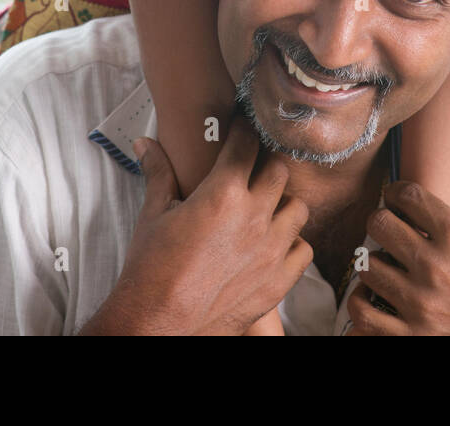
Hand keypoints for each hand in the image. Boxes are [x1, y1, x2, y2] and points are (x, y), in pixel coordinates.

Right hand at [83, 115, 311, 334]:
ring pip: (298, 208)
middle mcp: (254, 217)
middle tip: (252, 169)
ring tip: (264, 208)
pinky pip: (302, 249)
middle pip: (279, 170)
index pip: (246, 143)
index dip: (244, 129)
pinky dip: (292, 243)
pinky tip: (273, 244)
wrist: (157, 323)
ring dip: (282, 203)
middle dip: (265, 164)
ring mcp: (271, 251)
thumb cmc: (151, 269)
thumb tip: (146, 144)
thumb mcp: (153, 213)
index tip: (242, 126)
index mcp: (223, 193)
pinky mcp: (278, 282)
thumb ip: (158, 172)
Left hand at [346, 161, 449, 334]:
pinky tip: (376, 299)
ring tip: (386, 265)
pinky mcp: (413, 337)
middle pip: (378, 224)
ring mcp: (421, 305)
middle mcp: (435, 266)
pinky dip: (363, 305)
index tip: (396, 196)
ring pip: (366, 267)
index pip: (407, 195)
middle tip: (389, 229)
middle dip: (382, 222)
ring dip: (374, 263)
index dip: (397, 191)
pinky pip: (363, 315)